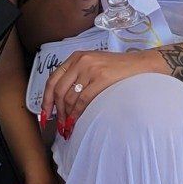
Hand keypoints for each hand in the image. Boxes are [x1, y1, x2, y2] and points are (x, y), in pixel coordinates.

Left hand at [41, 49, 156, 136]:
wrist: (138, 64)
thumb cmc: (115, 68)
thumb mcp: (92, 65)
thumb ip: (76, 76)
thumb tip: (59, 101)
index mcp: (76, 57)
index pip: (53, 80)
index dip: (46, 99)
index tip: (44, 114)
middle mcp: (81, 61)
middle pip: (59, 90)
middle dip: (57, 111)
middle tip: (58, 124)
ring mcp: (91, 69)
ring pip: (70, 98)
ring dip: (67, 115)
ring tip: (68, 125)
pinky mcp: (102, 78)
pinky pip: (83, 100)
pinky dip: (77, 113)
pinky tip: (77, 121)